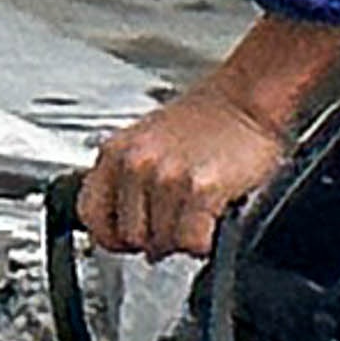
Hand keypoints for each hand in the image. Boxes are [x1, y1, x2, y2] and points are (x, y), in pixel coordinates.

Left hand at [77, 88, 292, 258]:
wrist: (248, 96)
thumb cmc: (207, 119)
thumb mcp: (149, 141)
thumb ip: (129, 180)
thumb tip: (126, 231)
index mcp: (117, 151)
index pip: (90, 215)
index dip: (112, 235)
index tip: (128, 239)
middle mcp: (136, 163)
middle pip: (129, 236)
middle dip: (154, 239)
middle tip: (175, 222)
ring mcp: (166, 176)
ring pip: (161, 244)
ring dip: (182, 239)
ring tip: (197, 213)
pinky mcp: (200, 188)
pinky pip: (192, 242)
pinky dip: (205, 241)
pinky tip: (213, 217)